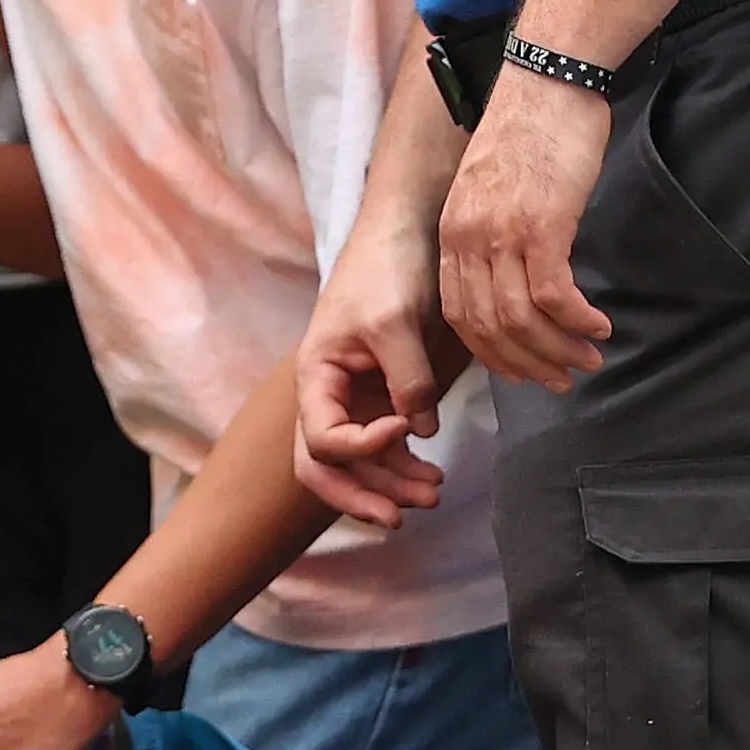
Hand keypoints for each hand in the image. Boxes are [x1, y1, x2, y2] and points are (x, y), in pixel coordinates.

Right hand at [296, 195, 463, 529]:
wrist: (406, 232)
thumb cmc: (386, 269)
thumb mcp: (394, 322)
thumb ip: (406, 379)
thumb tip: (421, 431)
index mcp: (316, 376)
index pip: (321, 438)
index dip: (360, 448)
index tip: (402, 429)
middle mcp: (329, 395)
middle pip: (326, 466)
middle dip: (361, 495)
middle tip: (401, 516)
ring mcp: (356, 399)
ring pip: (360, 463)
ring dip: (392, 485)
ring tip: (434, 493)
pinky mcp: (384, 396)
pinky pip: (385, 447)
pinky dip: (405, 466)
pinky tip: (434, 473)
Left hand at [434, 69, 614, 393]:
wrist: (548, 78)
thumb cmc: (531, 129)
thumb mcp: (492, 187)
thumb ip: (493, 232)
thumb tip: (517, 274)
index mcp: (453, 232)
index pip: (459, 315)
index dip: (492, 353)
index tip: (523, 370)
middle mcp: (468, 238)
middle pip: (488, 328)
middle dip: (527, 364)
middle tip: (563, 379)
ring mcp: (502, 233)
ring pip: (520, 319)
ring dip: (558, 348)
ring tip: (589, 358)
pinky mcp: (541, 224)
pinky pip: (553, 294)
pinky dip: (576, 319)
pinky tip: (598, 326)